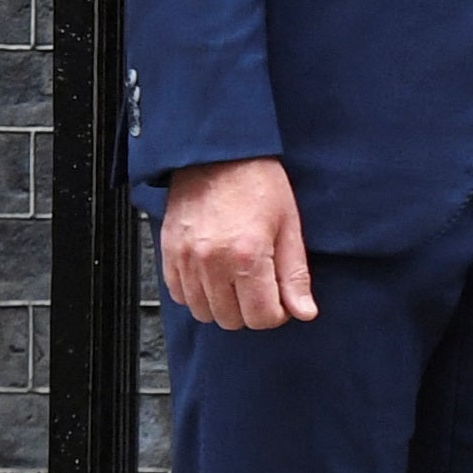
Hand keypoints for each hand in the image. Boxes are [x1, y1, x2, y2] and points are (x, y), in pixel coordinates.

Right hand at [161, 156, 316, 330]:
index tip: (280, 299)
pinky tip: (213, 275)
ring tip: (236, 280)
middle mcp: (212, 262)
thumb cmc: (256, 181)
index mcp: (247, 256)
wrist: (217, 153)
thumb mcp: (288, 225)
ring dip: (223, 305)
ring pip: (203, 312)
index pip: (261, 317)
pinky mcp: (168, 253)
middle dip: (251, 310)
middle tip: (260, 287)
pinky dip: (197, 294)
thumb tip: (304, 312)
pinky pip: (179, 295)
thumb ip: (295, 275)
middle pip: (231, 320)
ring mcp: (185, 260)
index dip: (276, 314)